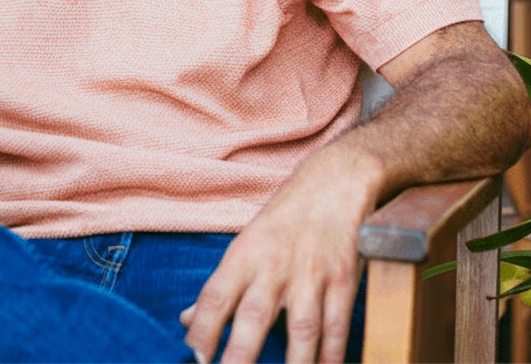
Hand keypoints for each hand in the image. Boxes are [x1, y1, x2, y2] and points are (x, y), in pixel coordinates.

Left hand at [181, 142, 381, 363]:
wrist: (334, 183)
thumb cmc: (284, 220)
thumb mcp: (246, 244)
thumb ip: (221, 287)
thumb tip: (185, 321)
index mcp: (245, 254)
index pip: (215, 296)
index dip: (202, 330)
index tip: (195, 358)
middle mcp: (275, 264)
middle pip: (254, 316)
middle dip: (240, 356)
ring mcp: (312, 273)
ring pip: (302, 330)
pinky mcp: (344, 280)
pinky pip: (338, 328)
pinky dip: (332, 356)